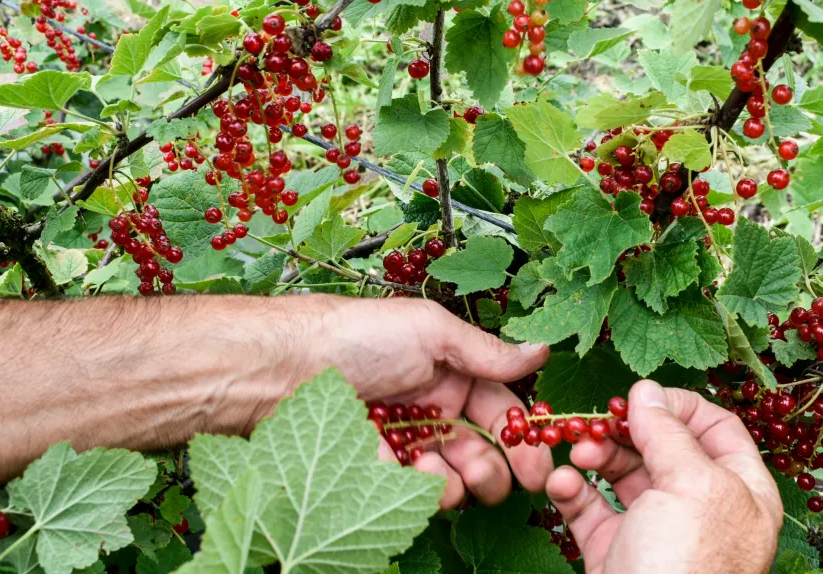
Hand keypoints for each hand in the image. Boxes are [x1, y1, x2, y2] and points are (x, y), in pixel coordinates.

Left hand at [291, 295, 552, 508]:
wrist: (283, 366)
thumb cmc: (357, 335)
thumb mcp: (430, 330)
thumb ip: (486, 351)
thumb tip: (540, 349)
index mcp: (448, 373)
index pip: (498, 410)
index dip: (521, 439)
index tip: (540, 467)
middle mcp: (429, 409)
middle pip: (479, 451)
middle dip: (494, 469)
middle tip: (498, 479)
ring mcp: (401, 442)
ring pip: (449, 477)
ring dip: (458, 480)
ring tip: (439, 469)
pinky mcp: (372, 470)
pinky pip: (409, 491)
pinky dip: (419, 488)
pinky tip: (411, 472)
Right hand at [545, 381, 782, 573]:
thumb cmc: (686, 570)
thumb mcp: (691, 486)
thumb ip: (668, 432)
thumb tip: (648, 391)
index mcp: (740, 491)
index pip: (717, 427)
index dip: (679, 406)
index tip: (640, 396)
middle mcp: (700, 508)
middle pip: (661, 446)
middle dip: (625, 430)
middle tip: (598, 422)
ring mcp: (656, 531)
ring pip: (621, 472)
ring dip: (594, 454)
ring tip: (577, 452)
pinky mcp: (616, 552)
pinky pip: (591, 507)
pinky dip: (572, 489)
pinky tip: (561, 483)